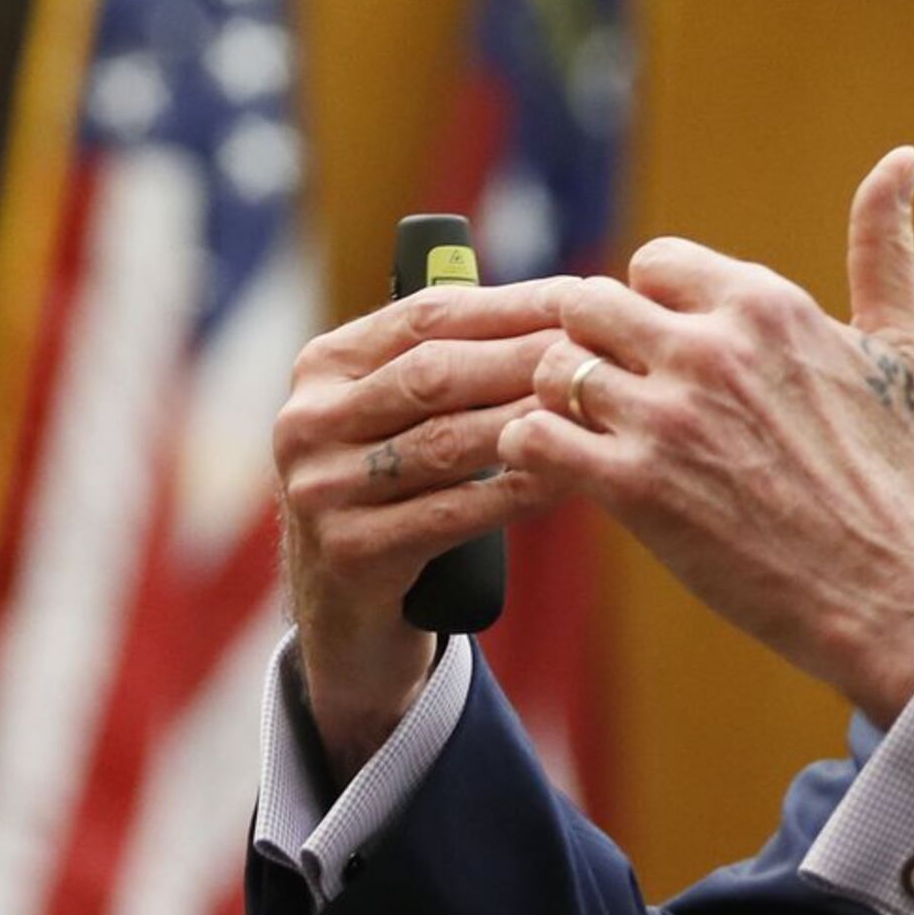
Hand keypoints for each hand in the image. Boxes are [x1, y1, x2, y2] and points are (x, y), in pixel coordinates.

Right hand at [273, 277, 575, 770]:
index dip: (512, 305)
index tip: (588, 296)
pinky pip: (452, 515)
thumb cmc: (403, 496)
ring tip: (598, 410)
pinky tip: (570, 478)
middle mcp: (308, 421)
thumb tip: (571, 301)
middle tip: (605, 353)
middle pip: (435, 375)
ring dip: (531, 424)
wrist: (350, 618)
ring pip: (446, 444)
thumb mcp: (407, 420)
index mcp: (324, 368)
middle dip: (527, 359)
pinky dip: (517, 492)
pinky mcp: (349, 554)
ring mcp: (321, 490)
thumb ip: (458, 363)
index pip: (426, 316)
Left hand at [498, 147, 913, 725]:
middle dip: (594, 347)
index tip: (670, 356)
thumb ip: (885, 249)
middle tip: (614, 397)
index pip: (654, 264)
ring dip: (561, 403)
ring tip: (588, 438)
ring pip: (553, 367)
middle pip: (589, 304)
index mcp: (767, 305)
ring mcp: (667, 418)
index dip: (653, 309)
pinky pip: (531, 438)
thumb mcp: (909, 350)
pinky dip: (532, 453)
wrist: (889, 592)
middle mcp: (712, 348)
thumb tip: (901, 158)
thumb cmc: (898, 476)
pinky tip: (568, 474)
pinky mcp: (633, 488)